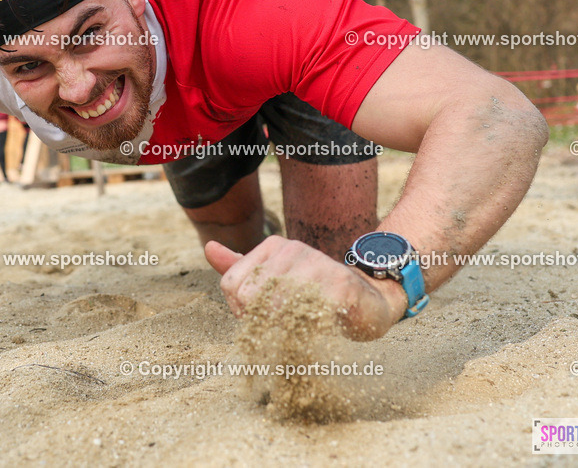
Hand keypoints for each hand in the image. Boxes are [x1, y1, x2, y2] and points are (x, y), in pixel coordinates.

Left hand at [204, 236, 407, 340]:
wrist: (370, 300)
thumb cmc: (315, 292)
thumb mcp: (274, 277)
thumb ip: (240, 267)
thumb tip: (208, 247)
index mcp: (273, 245)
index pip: (232, 284)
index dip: (241, 310)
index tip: (263, 317)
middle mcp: (294, 249)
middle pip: (249, 299)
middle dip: (259, 321)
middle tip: (282, 326)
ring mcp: (318, 264)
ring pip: (274, 310)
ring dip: (283, 330)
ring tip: (300, 328)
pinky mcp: (340, 285)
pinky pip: (306, 317)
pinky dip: (305, 332)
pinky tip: (317, 329)